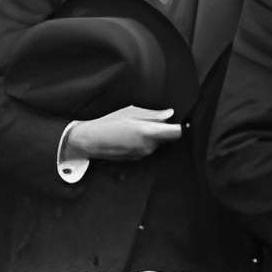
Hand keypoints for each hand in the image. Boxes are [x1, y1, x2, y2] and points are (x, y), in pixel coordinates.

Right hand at [65, 105, 184, 161]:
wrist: (90, 141)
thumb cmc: (108, 124)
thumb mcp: (130, 113)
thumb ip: (153, 115)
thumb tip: (169, 115)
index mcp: (148, 132)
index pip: (176, 133)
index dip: (181, 127)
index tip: (181, 121)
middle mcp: (148, 146)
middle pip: (168, 138)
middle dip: (164, 129)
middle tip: (153, 119)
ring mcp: (143, 154)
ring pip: (158, 143)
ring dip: (153, 135)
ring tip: (137, 127)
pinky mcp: (137, 158)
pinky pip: (148, 148)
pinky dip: (145, 142)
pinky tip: (131, 135)